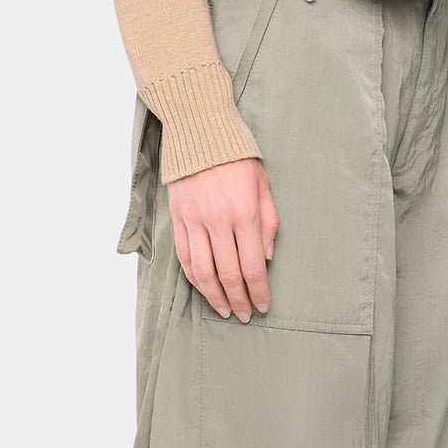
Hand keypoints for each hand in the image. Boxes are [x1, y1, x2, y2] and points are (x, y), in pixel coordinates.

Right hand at [168, 156, 279, 319]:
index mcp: (244, 213)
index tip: (263, 306)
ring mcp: (194, 221)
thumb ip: (268, 224)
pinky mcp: (178, 218)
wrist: (200, 133)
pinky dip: (194, 278)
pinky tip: (204, 289)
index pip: (252, 266)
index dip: (258, 292)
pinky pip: (184, 257)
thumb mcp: (264, 186)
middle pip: (228, 274)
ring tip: (224, 310)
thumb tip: (265, 259)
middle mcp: (218, 221)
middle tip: (245, 315)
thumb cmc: (238, 158)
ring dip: (214, 296)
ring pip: (203, 272)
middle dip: (238, 300)